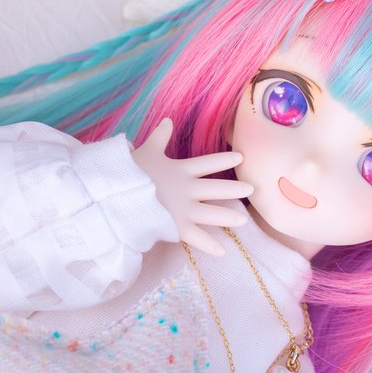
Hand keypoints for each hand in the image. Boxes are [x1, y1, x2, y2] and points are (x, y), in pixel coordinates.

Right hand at [130, 118, 253, 255]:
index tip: (240, 157)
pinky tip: (223, 251)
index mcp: (181, 170)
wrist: (119, 195)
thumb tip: (167, 120)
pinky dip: (209, 245)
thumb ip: (159, 137)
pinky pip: (197, 238)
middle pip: (217, 189)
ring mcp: (184, 210)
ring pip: (213, 214)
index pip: (208, 163)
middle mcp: (188, 190)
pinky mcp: (177, 227)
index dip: (225, 159)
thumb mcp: (146, 150)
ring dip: (229, 217)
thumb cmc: (130, 172)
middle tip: (252, 189)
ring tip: (243, 220)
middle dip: (235, 189)